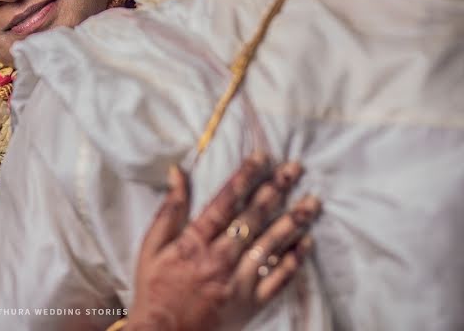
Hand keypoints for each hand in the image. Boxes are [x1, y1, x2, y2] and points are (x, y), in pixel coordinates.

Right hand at [126, 152, 319, 330]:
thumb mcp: (152, 247)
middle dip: (276, 190)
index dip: (245, 177)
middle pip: (252, 218)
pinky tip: (306, 243)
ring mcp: (237, 283)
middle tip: (295, 169)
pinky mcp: (250, 305)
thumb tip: (177, 173)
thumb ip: (169, 210)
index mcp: (194, 242)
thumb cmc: (154, 289)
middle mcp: (219, 259)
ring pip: (270, 246)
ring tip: (312, 202)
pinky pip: (277, 281)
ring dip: (293, 221)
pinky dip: (294, 262)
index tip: (262, 158)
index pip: (224, 202)